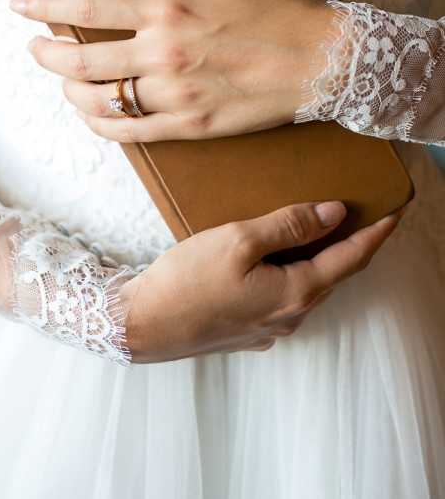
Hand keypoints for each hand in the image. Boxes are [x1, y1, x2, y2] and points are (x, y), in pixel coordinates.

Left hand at [10, 0, 333, 142]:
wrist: (328, 61)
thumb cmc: (285, 4)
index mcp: (168, 9)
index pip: (86, 11)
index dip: (44, 8)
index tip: (20, 6)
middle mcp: (162, 55)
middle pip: (79, 63)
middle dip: (45, 56)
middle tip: (34, 49)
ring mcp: (174, 95)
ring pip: (98, 101)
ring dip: (68, 92)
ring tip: (62, 81)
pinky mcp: (190, 126)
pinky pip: (130, 132)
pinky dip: (101, 125)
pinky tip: (93, 115)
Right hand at [117, 200, 404, 362]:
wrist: (144, 325)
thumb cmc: (187, 280)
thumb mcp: (239, 240)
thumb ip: (289, 225)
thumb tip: (334, 214)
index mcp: (295, 292)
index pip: (350, 258)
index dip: (375, 234)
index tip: (396, 212)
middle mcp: (290, 316)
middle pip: (332, 273)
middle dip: (351, 244)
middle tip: (364, 213)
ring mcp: (269, 328)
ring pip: (308, 285)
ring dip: (320, 257)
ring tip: (323, 227)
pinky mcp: (248, 330)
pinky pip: (285, 295)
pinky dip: (294, 270)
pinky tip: (279, 255)